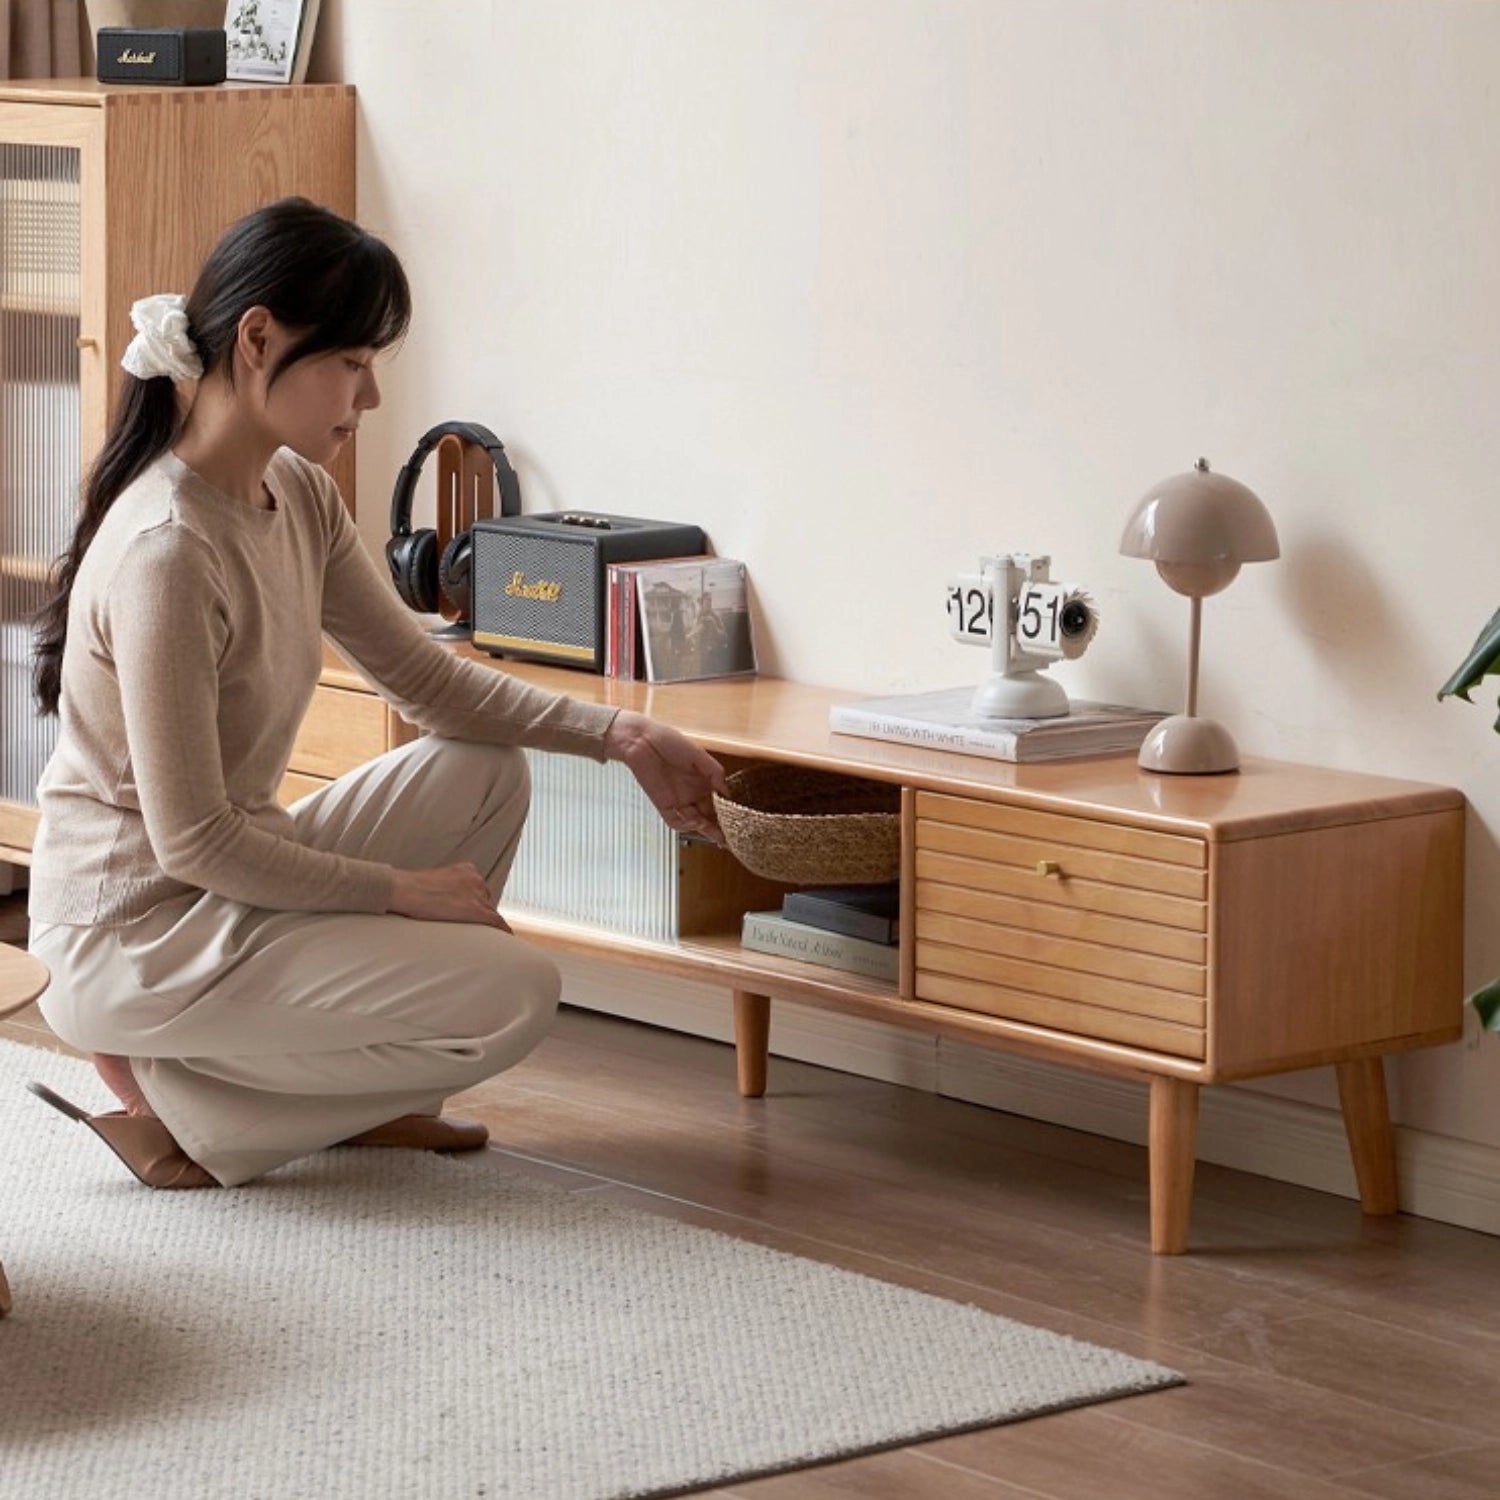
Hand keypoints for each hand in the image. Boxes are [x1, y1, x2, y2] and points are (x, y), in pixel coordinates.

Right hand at [387, 862, 510, 928]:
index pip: (479, 891)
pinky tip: (505, 938)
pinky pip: (496, 922)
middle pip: (487, 901)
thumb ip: (446, 890)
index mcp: (466, 870)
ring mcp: (477, 894)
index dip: (475, 904)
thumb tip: (443, 902)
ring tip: (486, 938)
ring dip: (488, 925)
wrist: (402, 889)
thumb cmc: (410, 889)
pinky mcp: (476, 910)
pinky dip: (502, 930)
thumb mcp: (433, 883)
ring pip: (491, 913)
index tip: (471, 915)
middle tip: (473, 928)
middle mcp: (476, 879)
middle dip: (481, 914)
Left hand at [604, 710, 727, 841]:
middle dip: (720, 826)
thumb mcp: (699, 755)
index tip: (738, 820)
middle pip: (709, 815)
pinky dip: (686, 825)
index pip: (718, 801)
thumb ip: (715, 773)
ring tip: (718, 835)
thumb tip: (727, 792)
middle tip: (731, 836)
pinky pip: (675, 821)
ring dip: (706, 830)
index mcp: (702, 780)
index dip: (727, 812)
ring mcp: (678, 800)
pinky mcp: (663, 804)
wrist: (641, 740)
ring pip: (695, 821)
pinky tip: (696, 822)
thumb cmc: (669, 741)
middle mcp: (692, 792)